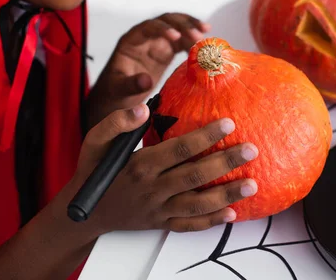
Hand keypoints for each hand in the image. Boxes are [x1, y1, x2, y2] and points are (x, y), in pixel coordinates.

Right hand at [75, 104, 258, 233]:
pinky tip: (232, 214)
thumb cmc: (93, 170)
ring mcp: (158, 210)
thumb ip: (117, 122)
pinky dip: (211, 222)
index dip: (205, 137)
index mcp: (139, 166)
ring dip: (226, 195)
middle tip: (251, 150)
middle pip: (194, 176)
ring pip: (197, 204)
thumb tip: (144, 109)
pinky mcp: (161, 223)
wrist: (84, 213)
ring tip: (252, 184)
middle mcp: (151, 189)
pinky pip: (189, 225)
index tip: (228, 124)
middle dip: (225, 162)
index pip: (178, 150)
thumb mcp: (95, 141)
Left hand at [87, 13, 210, 127]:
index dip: (163, 29)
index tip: (177, 36)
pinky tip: (204, 44)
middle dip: (183, 24)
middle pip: (166, 21)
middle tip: (199, 33)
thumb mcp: (119, 90)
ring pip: (176, 27)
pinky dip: (192, 41)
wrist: (118, 98)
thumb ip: (131, 84)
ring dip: (191, 28)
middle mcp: (145, 38)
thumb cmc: (114, 92)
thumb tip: (146, 80)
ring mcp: (156, 43)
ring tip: (206, 32)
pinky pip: (181, 42)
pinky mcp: (166, 52)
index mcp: (131, 41)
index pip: (148, 27)